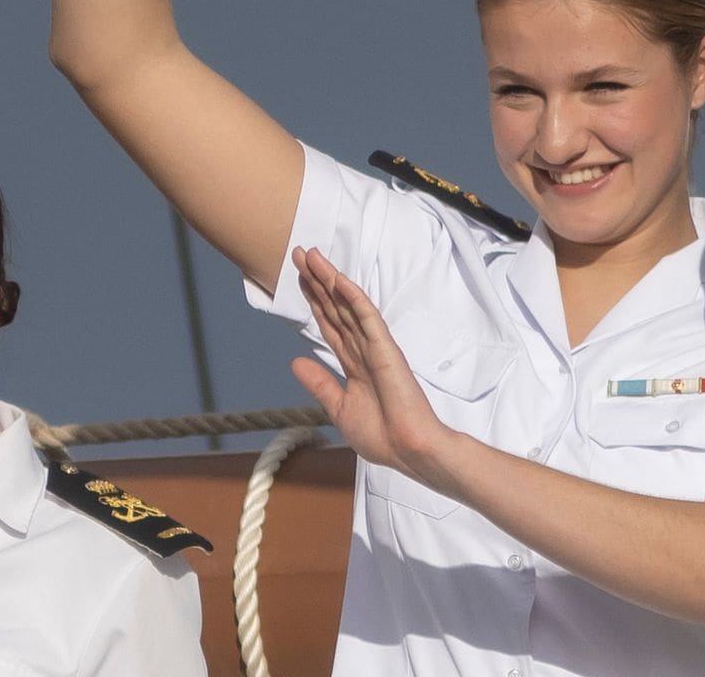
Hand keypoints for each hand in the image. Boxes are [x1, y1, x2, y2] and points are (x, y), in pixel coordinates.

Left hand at [288, 247, 456, 484]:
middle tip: (298, 253)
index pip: (329, 324)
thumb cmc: (382, 434)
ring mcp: (374, 347)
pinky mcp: (386, 350)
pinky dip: (353, 298)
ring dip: (330, 280)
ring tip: (312, 256)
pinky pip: (367, 319)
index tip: (298, 278)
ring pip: (348, 306)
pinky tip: (340, 280)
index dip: (314, 300)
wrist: (407, 450)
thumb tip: (296, 361)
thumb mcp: (339, 408)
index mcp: (353, 364)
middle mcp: (362, 350)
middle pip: (335, 308)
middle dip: (317, 282)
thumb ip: (320, 383)